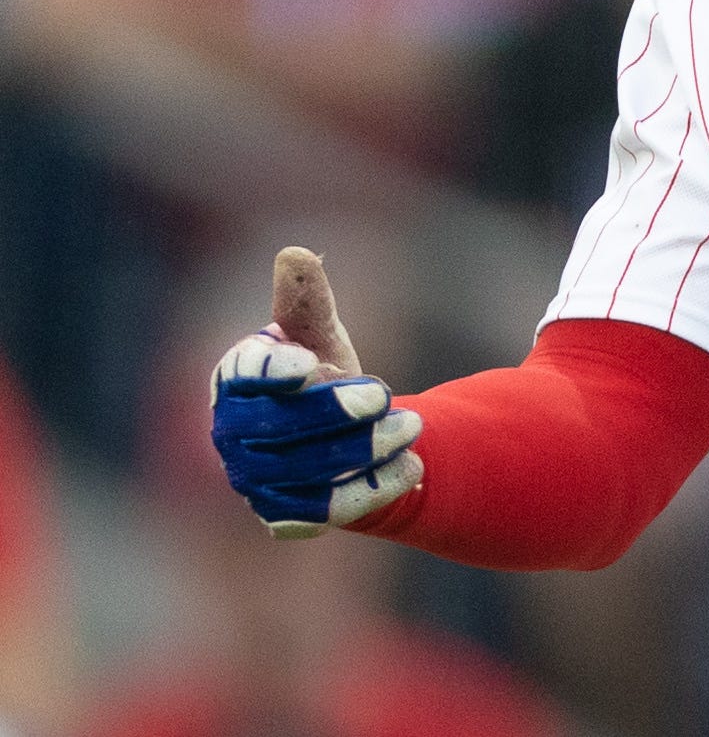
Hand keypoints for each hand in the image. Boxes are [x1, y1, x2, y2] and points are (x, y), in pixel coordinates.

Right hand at [210, 247, 422, 539]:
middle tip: (387, 396)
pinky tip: (413, 466)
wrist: (337, 432)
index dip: (273, 372)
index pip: (243, 377)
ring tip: (414, 425)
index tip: (312, 363)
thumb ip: (306, 300)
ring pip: (305, 474)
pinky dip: (371, 491)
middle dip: (336, 414)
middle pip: (279, 429)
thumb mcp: (318, 332)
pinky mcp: (285, 517)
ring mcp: (255, 482)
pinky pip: (325, 513)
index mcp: (234, 382)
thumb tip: (295, 253)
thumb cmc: (319, 368)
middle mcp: (234, 436)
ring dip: (363, 451)